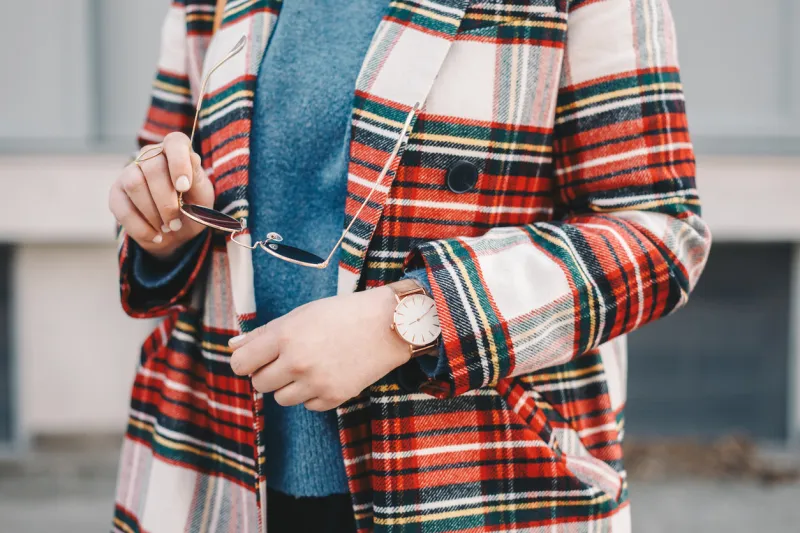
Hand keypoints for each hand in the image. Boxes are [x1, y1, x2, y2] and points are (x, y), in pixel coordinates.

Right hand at [108, 132, 214, 259]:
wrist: (177, 230)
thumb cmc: (193, 206)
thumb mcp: (203, 196)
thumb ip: (198, 180)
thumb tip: (193, 160)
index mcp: (176, 151)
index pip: (175, 143)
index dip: (179, 163)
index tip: (184, 187)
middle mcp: (150, 156)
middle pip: (153, 168)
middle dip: (166, 200)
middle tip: (176, 222)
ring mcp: (129, 173)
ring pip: (134, 184)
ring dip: (153, 213)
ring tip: (167, 228)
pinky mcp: (116, 193)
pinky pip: (122, 208)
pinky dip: (140, 227)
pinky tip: (155, 236)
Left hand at [229, 285, 409, 410]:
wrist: (390, 325)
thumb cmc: (343, 313)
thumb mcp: (301, 314)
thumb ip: (264, 333)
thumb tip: (233, 346)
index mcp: (285, 336)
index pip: (241, 364)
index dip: (245, 362)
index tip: (255, 358)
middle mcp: (297, 362)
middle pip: (259, 384)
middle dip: (268, 373)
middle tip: (288, 358)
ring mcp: (316, 383)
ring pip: (281, 399)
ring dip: (290, 385)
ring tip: (311, 365)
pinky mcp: (334, 397)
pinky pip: (308, 405)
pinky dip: (313, 394)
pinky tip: (329, 373)